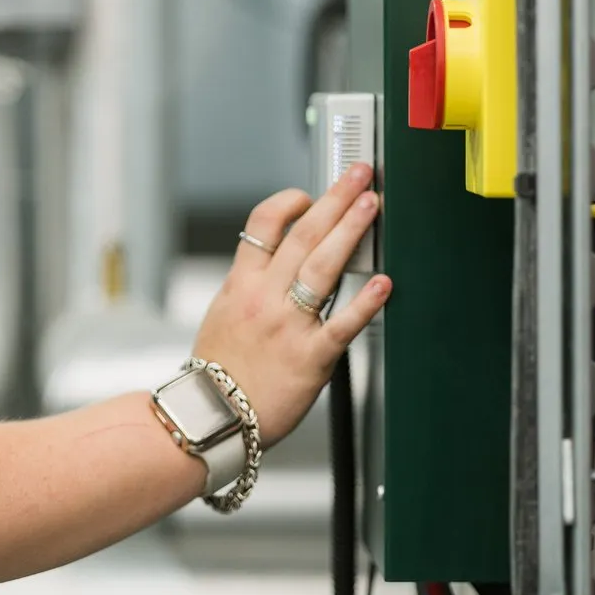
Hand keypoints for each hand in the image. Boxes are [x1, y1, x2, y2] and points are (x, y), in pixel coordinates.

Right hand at [190, 165, 392, 441]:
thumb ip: (250, 287)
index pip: (263, 225)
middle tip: (360, 176)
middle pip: (303, 236)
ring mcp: (288, 326)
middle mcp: (264, 298)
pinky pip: (341, 324)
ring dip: (350, 232)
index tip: (311, 194)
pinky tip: (384, 283)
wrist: (209, 418)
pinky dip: (364, 303)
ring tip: (371, 205)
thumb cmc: (217, 373)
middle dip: (335, 200)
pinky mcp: (310, 358)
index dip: (288, 202)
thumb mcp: (223, 316)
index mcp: (241, 285)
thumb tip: (278, 263)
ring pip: (322, 268)